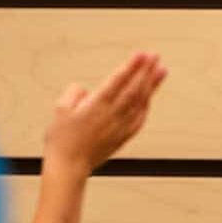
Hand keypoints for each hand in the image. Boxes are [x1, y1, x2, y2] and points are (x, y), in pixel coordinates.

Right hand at [43, 51, 167, 174]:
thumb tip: (83, 90)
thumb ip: (73, 94)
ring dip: (152, 85)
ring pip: (140, 102)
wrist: (69, 167)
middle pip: (133, 88)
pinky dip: (146, 105)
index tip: (141, 54)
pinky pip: (140, 118)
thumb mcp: (59, 110)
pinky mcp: (123, 137)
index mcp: (97, 105)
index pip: (118, 80)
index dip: (131, 66)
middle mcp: (112, 115)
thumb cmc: (62, 141)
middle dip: (145, 70)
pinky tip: (150, 97)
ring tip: (161, 70)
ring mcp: (120, 126)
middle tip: (155, 56)